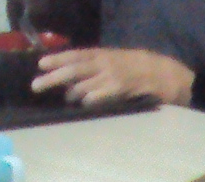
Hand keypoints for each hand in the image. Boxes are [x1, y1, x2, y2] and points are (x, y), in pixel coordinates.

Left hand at [33, 46, 193, 106]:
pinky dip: (89, 99)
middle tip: (35, 86)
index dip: (58, 59)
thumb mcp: (118, 64)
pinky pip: (100, 95)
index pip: (76, 56)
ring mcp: (113, 76)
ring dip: (70, 93)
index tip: (40, 64)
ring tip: (64, 99)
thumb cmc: (143, 71)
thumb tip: (74, 88)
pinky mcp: (122, 90)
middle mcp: (105, 63)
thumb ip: (98, 72)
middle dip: (53, 77)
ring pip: (83, 84)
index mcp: (104, 55)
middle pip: (73, 69)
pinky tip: (83, 103)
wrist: (169, 74)